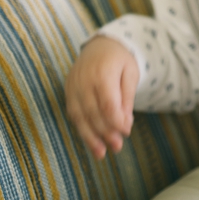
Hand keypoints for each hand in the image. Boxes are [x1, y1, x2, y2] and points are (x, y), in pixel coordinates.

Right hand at [65, 36, 138, 159]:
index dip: (116, 121)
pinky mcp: (68, 92)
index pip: (107, 103)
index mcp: (102, 72)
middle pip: (93, 112)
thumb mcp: (130, 73)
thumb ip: (127, 97)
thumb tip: (125, 125)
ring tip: (102, 153)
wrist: (99, 45)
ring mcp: (73, 86)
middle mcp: (83, 80)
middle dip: (105, 132)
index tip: (127, 131)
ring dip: (90, 137)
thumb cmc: (120, 60)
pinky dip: (82, 130)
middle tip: (117, 147)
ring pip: (80, 116)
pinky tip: (92, 142)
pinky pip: (73, 114)